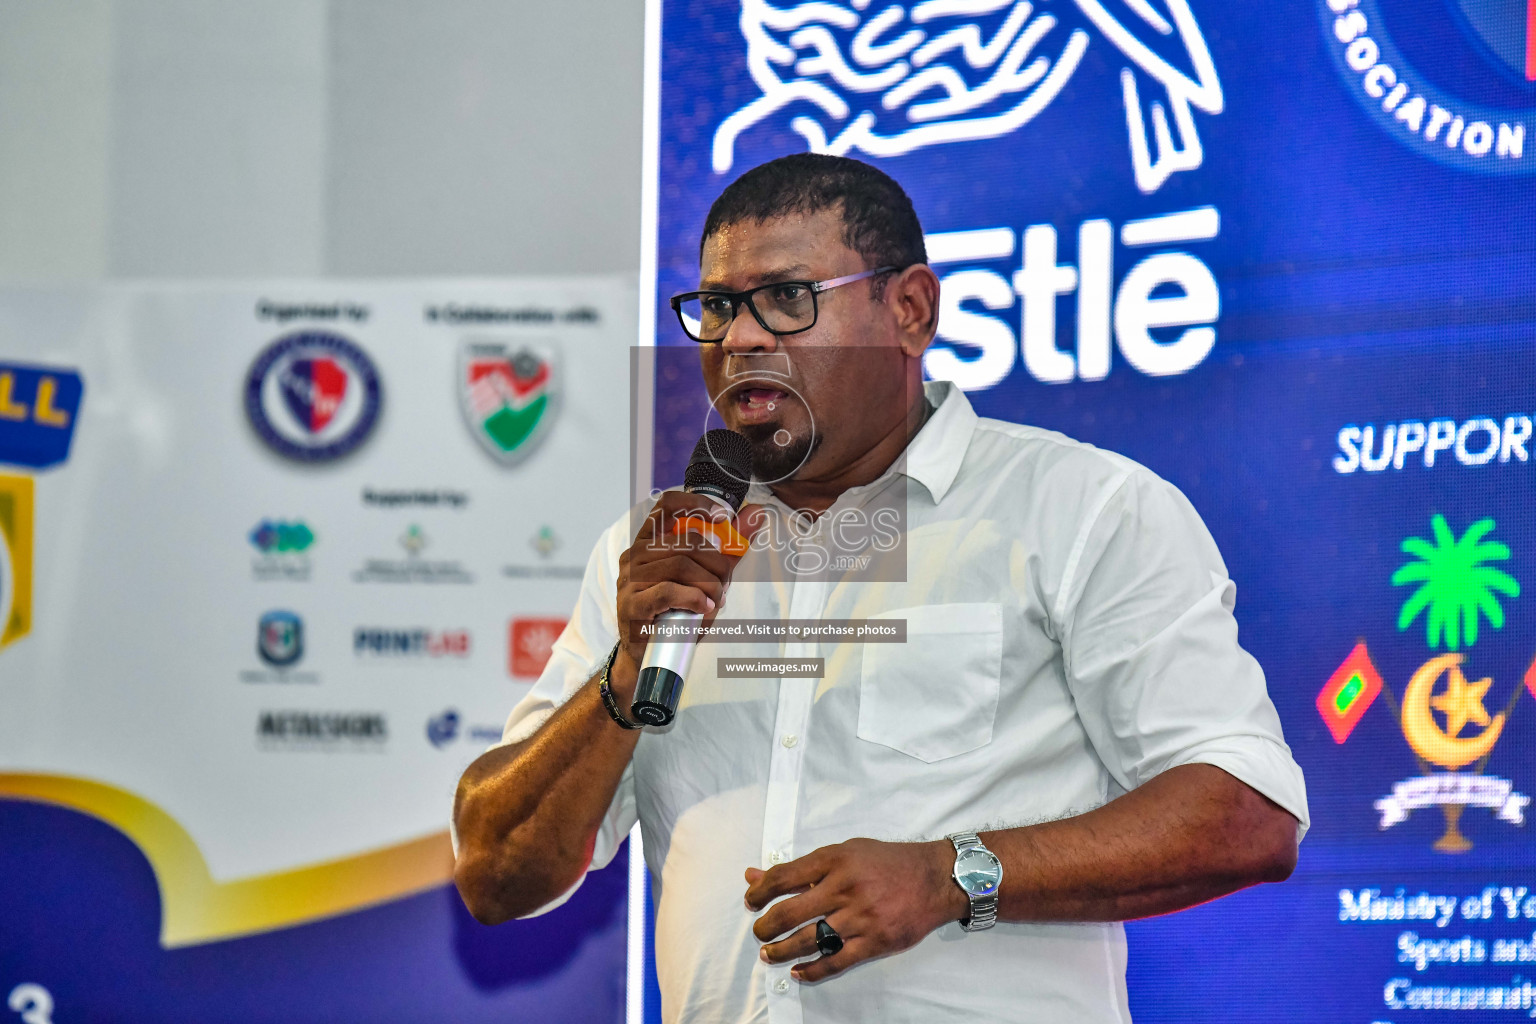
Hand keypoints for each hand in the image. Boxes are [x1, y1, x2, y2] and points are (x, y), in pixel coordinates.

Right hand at [612, 491, 762, 697]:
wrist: (647, 655)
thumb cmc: (675, 612)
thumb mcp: (706, 575)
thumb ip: (729, 545)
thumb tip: (755, 512)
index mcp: (650, 541)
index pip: (668, 505)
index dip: (697, 504)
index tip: (722, 518)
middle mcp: (635, 554)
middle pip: (686, 540)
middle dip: (717, 562)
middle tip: (725, 583)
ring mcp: (630, 579)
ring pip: (681, 565)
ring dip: (709, 584)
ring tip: (715, 600)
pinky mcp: (631, 603)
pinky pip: (668, 591)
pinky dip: (693, 598)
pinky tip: (704, 606)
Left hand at [744, 838, 967, 982]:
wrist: (934, 879)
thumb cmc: (886, 862)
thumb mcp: (845, 852)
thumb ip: (802, 867)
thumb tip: (755, 876)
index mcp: (835, 860)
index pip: (784, 876)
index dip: (760, 891)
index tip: (751, 901)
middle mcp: (845, 887)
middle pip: (790, 912)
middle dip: (766, 926)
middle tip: (759, 932)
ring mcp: (860, 917)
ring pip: (808, 940)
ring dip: (781, 950)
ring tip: (769, 954)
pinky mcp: (874, 942)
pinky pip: (836, 961)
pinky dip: (812, 969)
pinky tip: (798, 971)